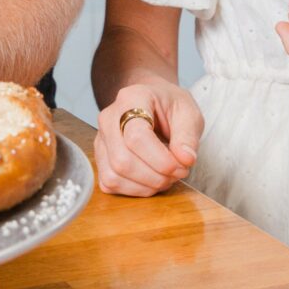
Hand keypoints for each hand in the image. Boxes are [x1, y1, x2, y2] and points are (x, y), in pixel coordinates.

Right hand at [93, 80, 201, 196]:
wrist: (153, 102)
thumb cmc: (170, 106)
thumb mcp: (188, 112)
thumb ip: (188, 135)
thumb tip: (185, 160)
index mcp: (131, 99)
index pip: (136, 136)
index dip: (161, 159)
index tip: (183, 166)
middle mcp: (109, 118)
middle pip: (122, 160)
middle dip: (155, 176)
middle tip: (178, 173)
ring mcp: (101, 139)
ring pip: (113, 175)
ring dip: (146, 186)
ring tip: (167, 177)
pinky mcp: (100, 158)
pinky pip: (109, 183)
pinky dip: (134, 190)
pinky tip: (151, 181)